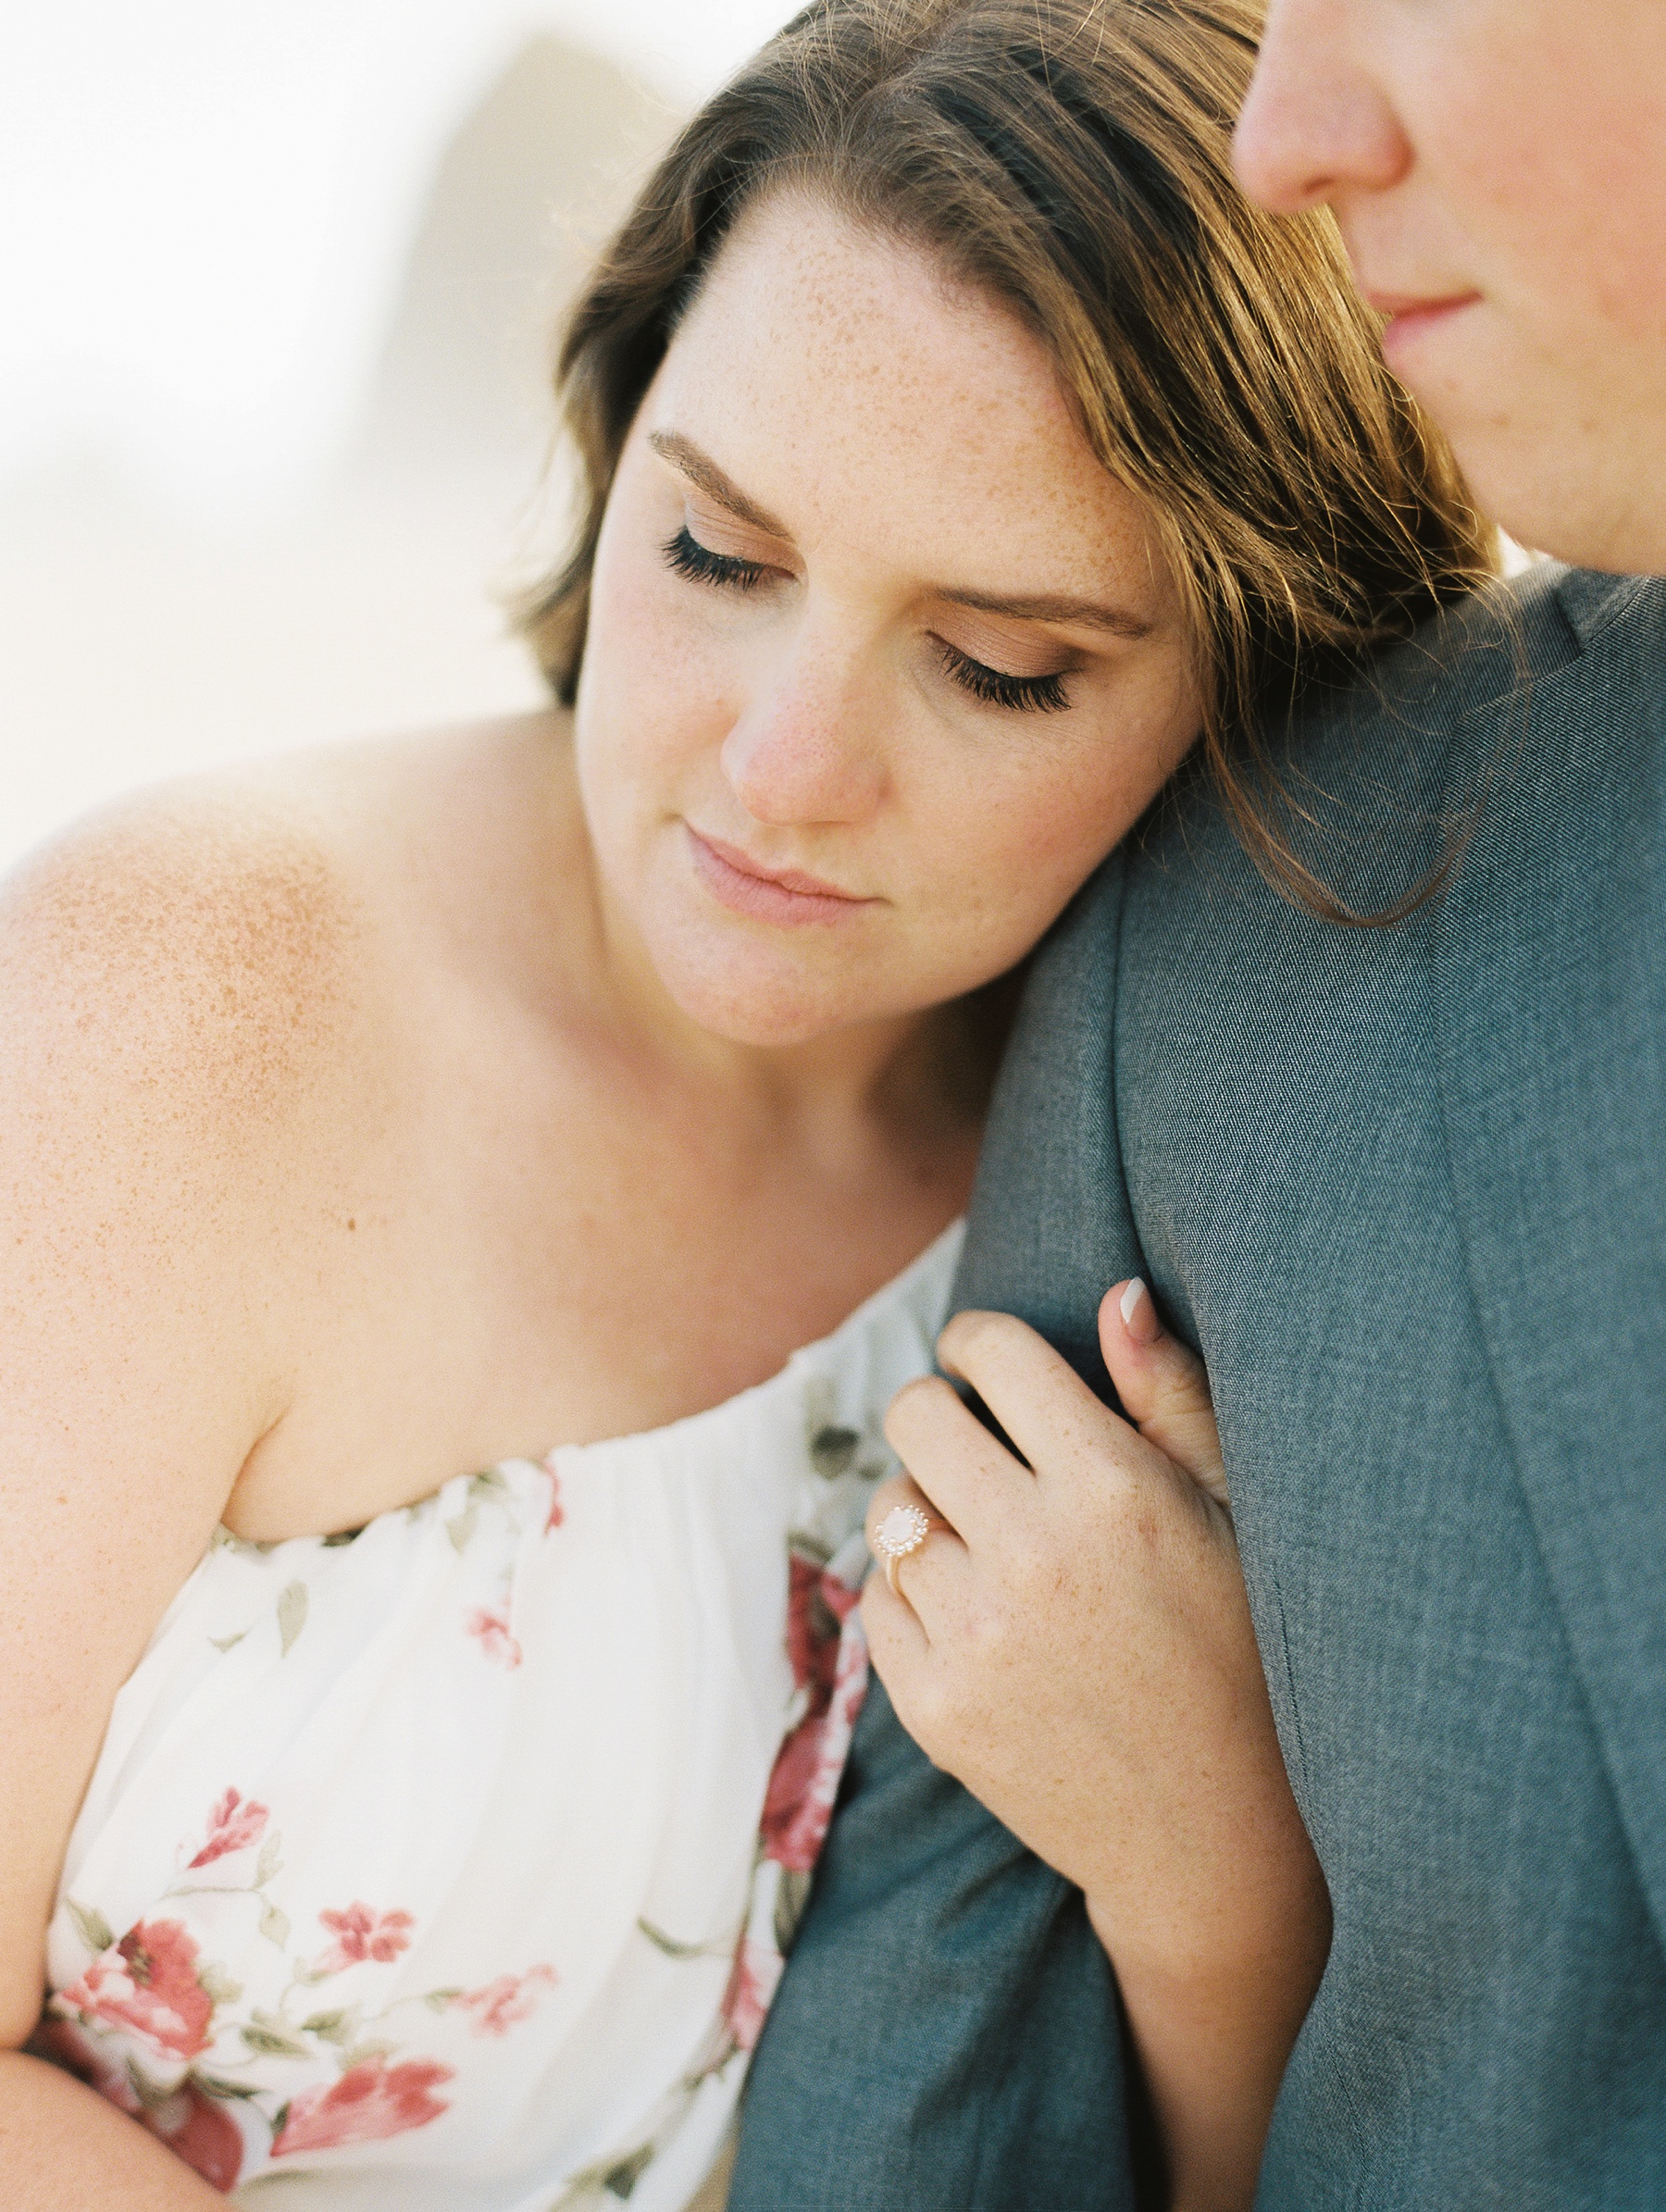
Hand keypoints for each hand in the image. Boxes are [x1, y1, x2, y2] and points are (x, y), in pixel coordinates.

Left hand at [863, 1281, 1328, 2211]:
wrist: (1215, 1836)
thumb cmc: (1241, 1650)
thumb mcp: (1235, 1513)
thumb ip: (1169, 1396)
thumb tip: (1117, 1291)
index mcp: (1113, 1488)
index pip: (993, 1354)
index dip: (982, 1343)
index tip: (991, 1362)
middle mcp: (1033, 1554)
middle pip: (916, 1414)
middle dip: (942, 1411)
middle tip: (976, 1441)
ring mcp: (975, 1636)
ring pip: (891, 1507)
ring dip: (929, 1508)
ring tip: (987, 1539)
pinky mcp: (934, 1707)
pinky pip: (877, 1597)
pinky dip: (913, 1591)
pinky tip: (974, 1610)